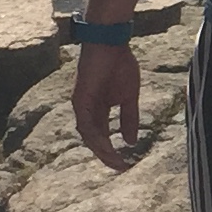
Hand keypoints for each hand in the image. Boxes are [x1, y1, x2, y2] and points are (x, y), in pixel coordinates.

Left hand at [72, 41, 143, 168]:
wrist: (111, 44)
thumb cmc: (120, 65)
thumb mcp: (129, 98)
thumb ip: (129, 119)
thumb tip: (131, 142)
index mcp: (98, 110)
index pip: (102, 136)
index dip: (112, 151)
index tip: (125, 164)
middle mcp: (87, 111)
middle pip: (94, 140)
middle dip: (106, 155)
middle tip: (120, 168)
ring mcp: (81, 106)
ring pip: (89, 136)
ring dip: (101, 150)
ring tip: (115, 161)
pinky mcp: (79, 100)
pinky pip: (86, 125)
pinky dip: (96, 137)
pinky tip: (107, 146)